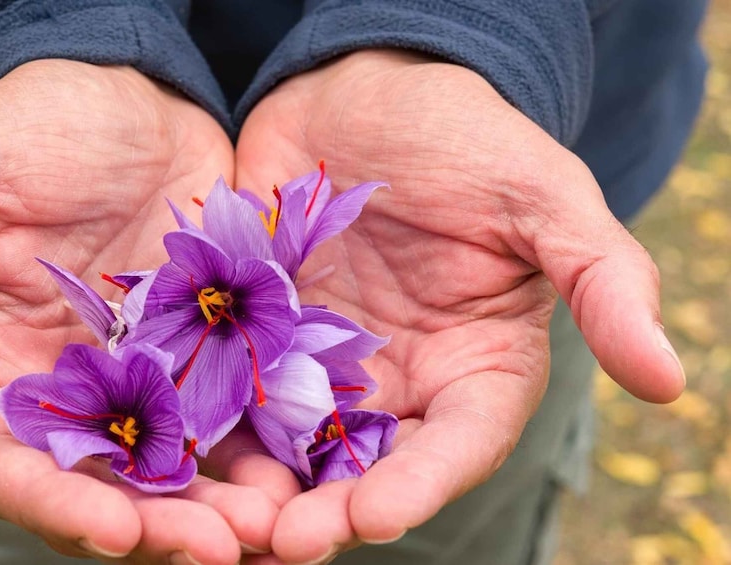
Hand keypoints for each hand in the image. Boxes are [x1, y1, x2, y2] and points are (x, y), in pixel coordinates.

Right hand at [0, 60, 280, 563]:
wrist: (123, 100)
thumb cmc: (27, 127)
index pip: (7, 460)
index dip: (51, 501)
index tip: (111, 530)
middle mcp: (65, 391)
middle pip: (102, 482)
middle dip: (156, 523)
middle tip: (220, 548)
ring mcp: (141, 379)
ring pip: (178, 466)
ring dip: (222, 504)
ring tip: (278, 528)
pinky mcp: (204, 356)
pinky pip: (236, 416)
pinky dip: (265, 449)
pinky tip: (308, 469)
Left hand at [233, 50, 684, 562]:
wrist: (364, 89)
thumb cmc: (465, 137)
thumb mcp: (540, 197)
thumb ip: (601, 281)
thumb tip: (669, 381)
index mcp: (472, 366)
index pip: (455, 444)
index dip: (420, 485)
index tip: (376, 515)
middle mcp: (395, 381)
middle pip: (364, 465)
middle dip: (326, 509)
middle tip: (283, 543)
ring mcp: (318, 363)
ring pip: (288, 444)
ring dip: (257, 488)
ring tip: (220, 523)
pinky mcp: (254, 335)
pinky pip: (226, 387)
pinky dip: (204, 423)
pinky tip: (171, 451)